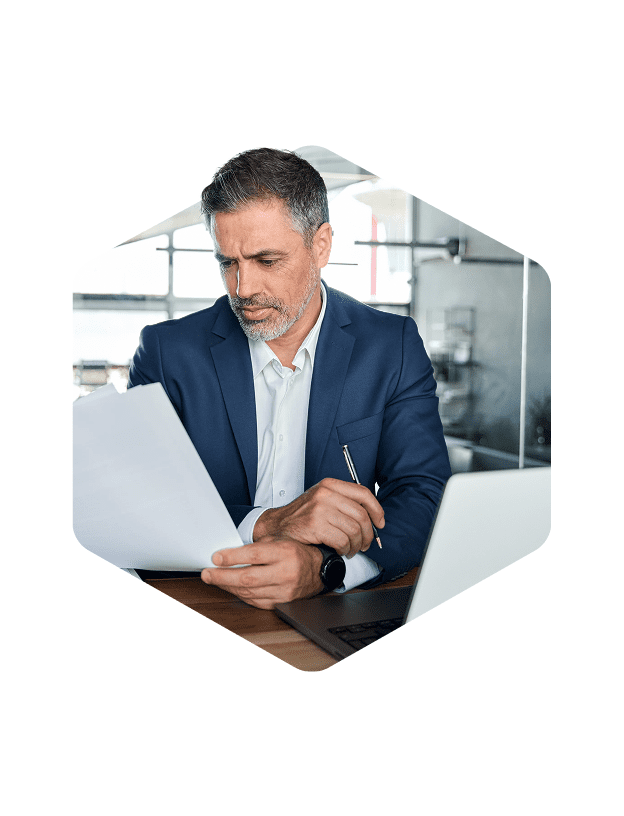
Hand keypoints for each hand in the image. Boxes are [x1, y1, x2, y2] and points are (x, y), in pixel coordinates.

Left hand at [201, 537, 324, 609]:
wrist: (319, 570)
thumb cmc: (297, 551)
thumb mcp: (280, 540)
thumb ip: (257, 546)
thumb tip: (229, 553)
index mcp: (285, 552)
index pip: (254, 555)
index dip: (232, 557)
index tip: (216, 557)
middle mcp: (286, 572)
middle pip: (248, 577)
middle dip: (223, 576)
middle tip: (207, 573)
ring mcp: (285, 590)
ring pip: (250, 592)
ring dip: (228, 586)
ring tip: (215, 580)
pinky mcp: (283, 602)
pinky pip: (256, 602)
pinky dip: (241, 595)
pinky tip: (232, 588)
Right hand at [253, 477, 384, 557]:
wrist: (277, 527)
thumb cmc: (302, 516)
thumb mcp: (322, 500)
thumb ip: (344, 502)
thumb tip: (371, 516)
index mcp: (330, 485)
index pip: (363, 493)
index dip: (377, 510)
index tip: (380, 522)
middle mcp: (325, 494)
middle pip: (361, 515)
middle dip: (368, 534)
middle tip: (365, 543)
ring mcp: (320, 509)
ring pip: (354, 530)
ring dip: (356, 545)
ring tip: (351, 549)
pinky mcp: (315, 525)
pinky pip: (343, 540)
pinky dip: (345, 549)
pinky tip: (340, 550)